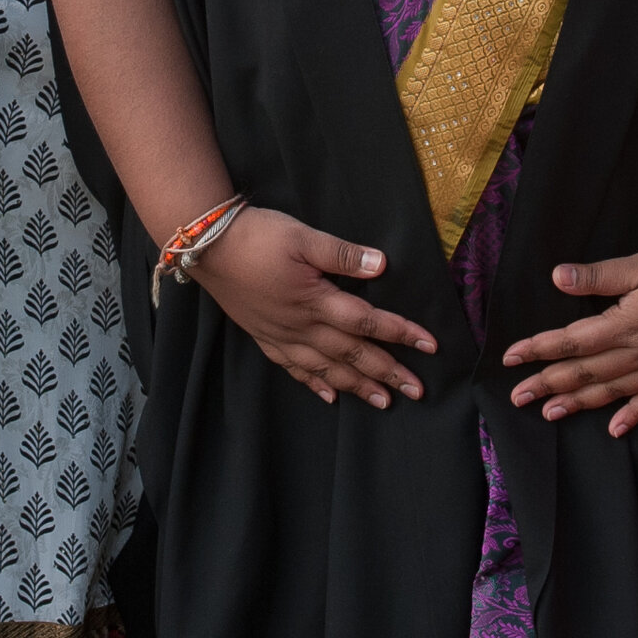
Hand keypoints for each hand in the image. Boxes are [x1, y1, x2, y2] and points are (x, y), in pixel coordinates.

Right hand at [191, 205, 433, 407]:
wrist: (206, 247)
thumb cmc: (257, 236)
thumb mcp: (302, 236)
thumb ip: (342, 254)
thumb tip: (382, 264)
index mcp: (316, 300)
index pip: (368, 322)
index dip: (401, 333)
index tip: (431, 346)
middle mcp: (302, 326)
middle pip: (352, 354)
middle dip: (387, 373)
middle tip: (417, 392)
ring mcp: (281, 336)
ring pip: (326, 369)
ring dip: (357, 386)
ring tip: (383, 402)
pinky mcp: (264, 337)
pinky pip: (294, 368)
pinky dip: (314, 384)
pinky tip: (329, 396)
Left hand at [503, 240, 637, 436]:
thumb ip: (597, 276)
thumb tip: (557, 277)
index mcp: (624, 325)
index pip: (570, 341)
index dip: (539, 349)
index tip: (510, 357)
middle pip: (585, 373)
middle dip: (547, 383)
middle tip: (516, 397)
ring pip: (613, 392)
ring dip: (579, 403)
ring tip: (550, 413)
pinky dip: (632, 416)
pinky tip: (615, 430)